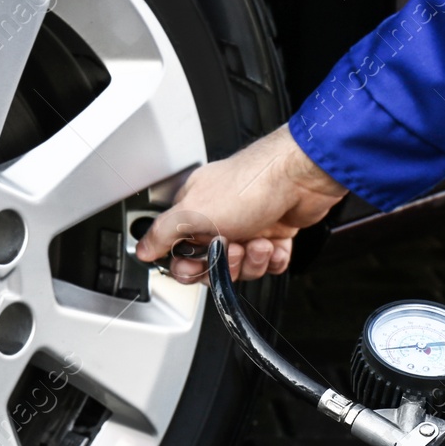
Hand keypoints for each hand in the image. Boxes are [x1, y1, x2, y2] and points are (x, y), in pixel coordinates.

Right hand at [136, 123, 347, 284]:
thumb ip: (162, 233)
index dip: (190, 265)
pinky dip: (274, 259)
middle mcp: (220, 218)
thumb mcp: (193, 211)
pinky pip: (269, 263)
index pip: (181, 251)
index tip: (199, 263)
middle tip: (232, 249)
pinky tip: (275, 245)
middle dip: (225, 264)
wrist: (302, 177)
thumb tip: (142, 249)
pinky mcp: (275, 233)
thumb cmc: (251, 184)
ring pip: (242, 267)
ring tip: (259, 241)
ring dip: (252, 260)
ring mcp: (249, 226)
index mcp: (195, 210)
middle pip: (212, 265)